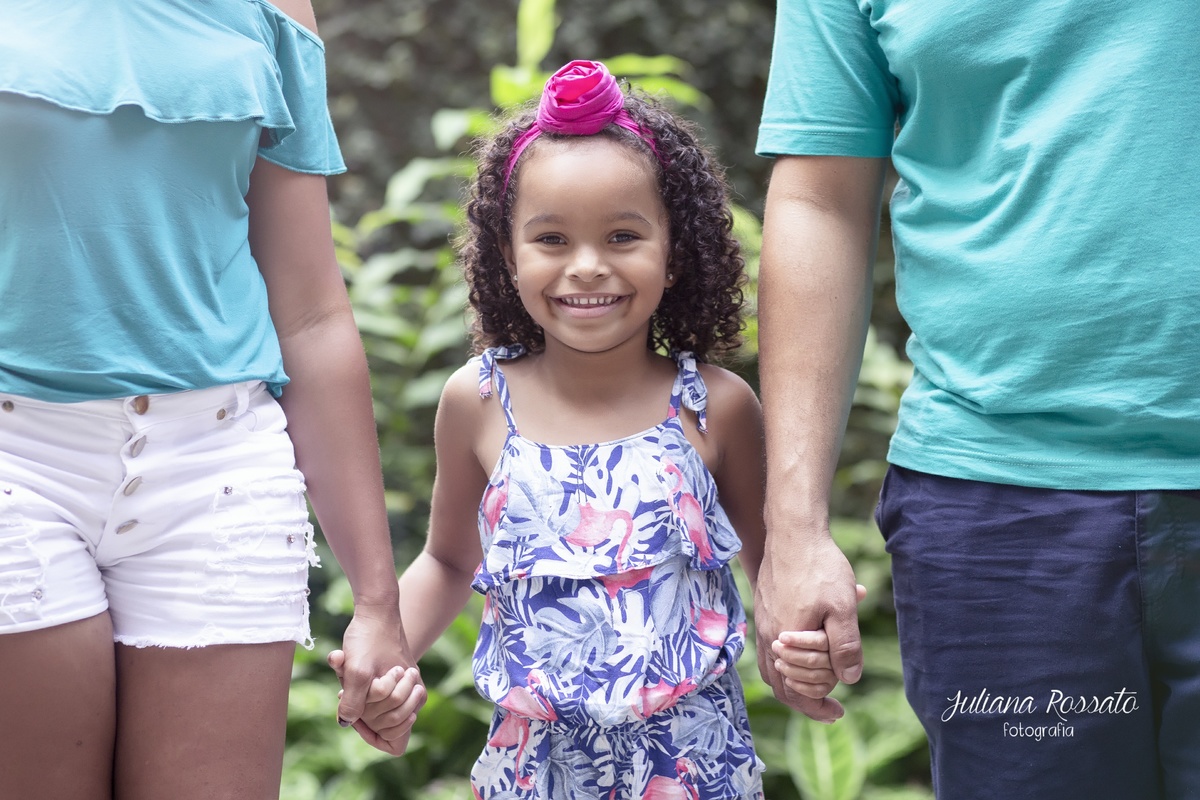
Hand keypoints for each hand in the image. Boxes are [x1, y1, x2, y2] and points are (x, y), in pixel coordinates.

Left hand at [332, 606, 423, 753]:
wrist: (375, 608)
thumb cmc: (369, 637)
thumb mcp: (355, 670)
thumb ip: (352, 703)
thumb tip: (346, 722)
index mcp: (411, 696)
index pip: (395, 744)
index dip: (373, 735)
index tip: (358, 717)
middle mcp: (410, 695)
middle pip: (383, 729)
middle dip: (362, 711)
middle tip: (352, 688)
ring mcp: (401, 687)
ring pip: (374, 712)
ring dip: (356, 695)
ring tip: (349, 675)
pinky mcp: (390, 678)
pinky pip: (369, 695)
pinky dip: (354, 685)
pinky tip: (346, 666)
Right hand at [755, 533, 862, 721]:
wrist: (793, 533)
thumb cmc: (820, 567)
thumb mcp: (843, 607)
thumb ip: (846, 646)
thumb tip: (849, 679)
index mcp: (786, 641)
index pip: (796, 690)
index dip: (818, 707)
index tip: (838, 713)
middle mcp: (768, 637)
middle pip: (781, 685)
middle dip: (806, 700)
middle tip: (831, 707)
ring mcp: (763, 623)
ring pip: (772, 669)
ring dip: (794, 683)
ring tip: (816, 688)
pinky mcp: (764, 610)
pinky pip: (769, 650)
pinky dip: (785, 664)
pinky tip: (803, 656)